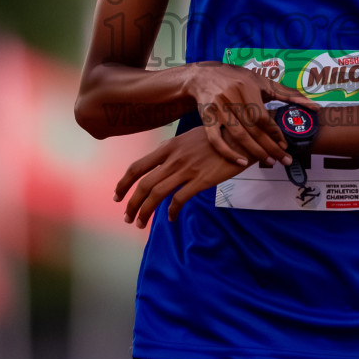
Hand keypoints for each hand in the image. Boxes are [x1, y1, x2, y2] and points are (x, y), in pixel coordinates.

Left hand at [115, 127, 245, 226]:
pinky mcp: (202, 180)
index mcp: (168, 147)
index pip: (137, 167)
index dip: (123, 183)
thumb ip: (175, 151)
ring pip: (156, 194)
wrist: (242, 135)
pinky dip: (172, 212)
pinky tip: (171, 218)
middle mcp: (173, 158)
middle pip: (143, 184)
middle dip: (131, 204)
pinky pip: (180, 199)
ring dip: (145, 212)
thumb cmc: (218, 137)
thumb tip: (164, 164)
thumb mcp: (190, 138)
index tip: (117, 196)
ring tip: (141, 224)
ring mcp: (187, 169)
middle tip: (127, 218)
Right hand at [186, 61, 318, 167]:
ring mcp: (218, 108)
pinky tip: (242, 162)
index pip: (263, 116)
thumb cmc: (237, 78)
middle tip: (284, 160)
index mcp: (247, 87)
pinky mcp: (206, 118)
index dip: (274, 132)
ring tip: (269, 162)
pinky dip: (228, 152)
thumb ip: (287, 93)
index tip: (285, 145)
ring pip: (238, 135)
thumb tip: (314, 105)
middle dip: (270, 147)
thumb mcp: (261, 81)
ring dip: (255, 152)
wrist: (203, 76)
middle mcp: (232, 97)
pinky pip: (215, 140)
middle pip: (253, 128)